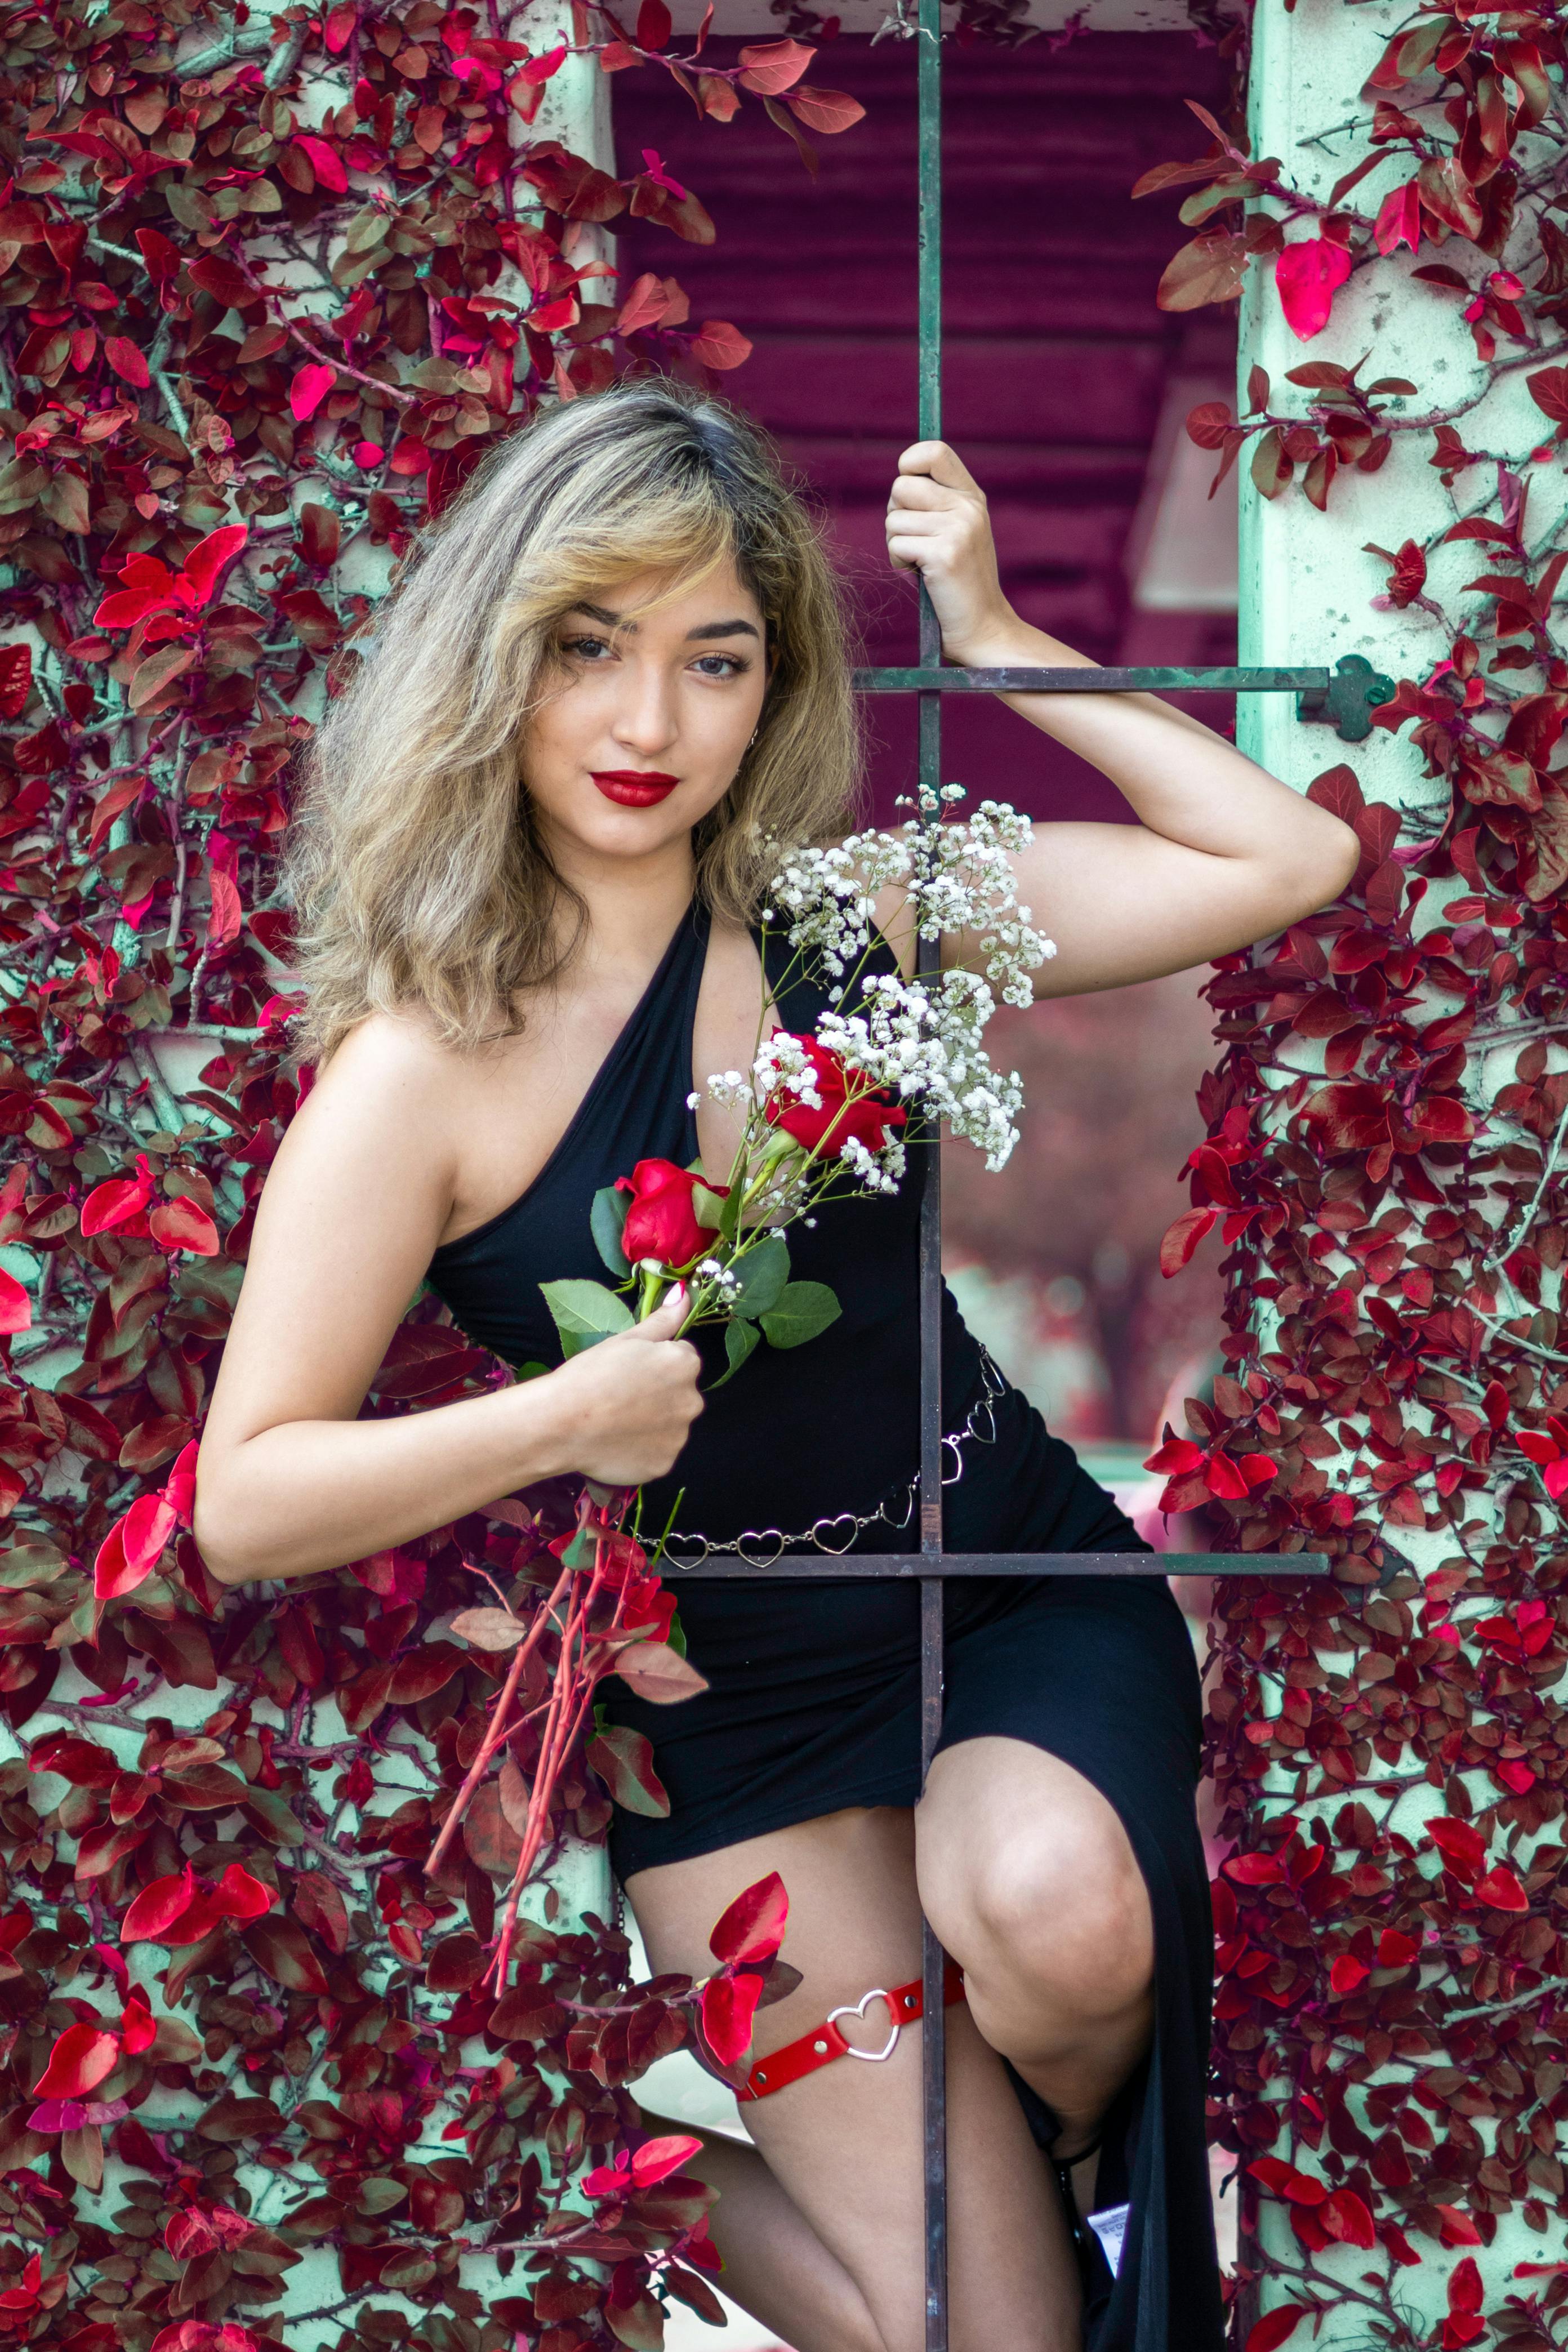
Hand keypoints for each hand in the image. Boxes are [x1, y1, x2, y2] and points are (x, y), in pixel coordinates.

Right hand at [534, 1291, 704, 1485]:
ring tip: (615, 1423)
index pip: (682, 1359)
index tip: (629, 1372)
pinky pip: (658, 1453)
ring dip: (652, 1424)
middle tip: (620, 1398)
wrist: (562, 1423)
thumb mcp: (627, 1339)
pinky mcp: (665, 1465)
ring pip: (670, 1425)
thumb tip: (686, 1293)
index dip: (654, 1365)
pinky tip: (616, 1444)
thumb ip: (663, 1319)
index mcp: (685, 1364)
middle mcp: (692, 1400)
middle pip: (679, 1394)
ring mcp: (680, 1437)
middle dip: (658, 1395)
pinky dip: (642, 1450)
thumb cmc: (591, 1374)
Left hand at [885, 441, 1016, 665]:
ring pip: (894, 519)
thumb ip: (936, 502)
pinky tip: (921, 576)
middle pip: (901, 486)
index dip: (909, 464)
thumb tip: (900, 479)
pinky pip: (897, 544)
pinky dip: (899, 563)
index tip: (907, 495)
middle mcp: (968, 506)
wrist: (983, 627)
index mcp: (971, 496)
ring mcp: (959, 529)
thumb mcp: (957, 531)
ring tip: (920, 563)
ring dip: (896, 544)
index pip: (934, 451)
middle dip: (896, 515)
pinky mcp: (945, 554)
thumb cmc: (959, 583)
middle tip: (915, 541)